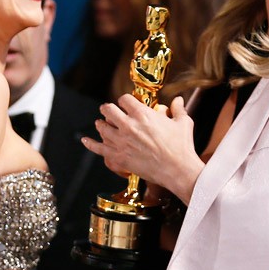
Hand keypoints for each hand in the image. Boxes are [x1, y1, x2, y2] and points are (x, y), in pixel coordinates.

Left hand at [82, 95, 203, 204]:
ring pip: (102, 127)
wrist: (177, 169)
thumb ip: (178, 109)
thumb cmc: (181, 146)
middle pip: (108, 110)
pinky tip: (85, 140)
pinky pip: (98, 148)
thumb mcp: (183, 123)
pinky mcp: (118, 157)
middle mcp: (128, 125)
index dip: (124, 100)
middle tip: (108, 110)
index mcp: (142, 113)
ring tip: (100, 123)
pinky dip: (90, 143)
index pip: (124, 99)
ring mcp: (121, 141)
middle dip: (108, 108)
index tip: (126, 103)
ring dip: (100, 123)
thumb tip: (178, 100)